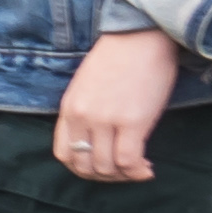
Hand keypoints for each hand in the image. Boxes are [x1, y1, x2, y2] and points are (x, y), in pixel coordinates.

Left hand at [54, 23, 181, 181]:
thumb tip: (95, 143)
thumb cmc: (118, 58)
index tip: (102, 167)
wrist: (141, 35)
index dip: (82, 169)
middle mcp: (83, 117)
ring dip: (123, 176)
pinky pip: (128, 160)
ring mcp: (106, 120)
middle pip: (84, 166)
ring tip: (138, 170)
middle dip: (105, 177)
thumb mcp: (86, 86)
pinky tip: (147, 169)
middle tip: (124, 172)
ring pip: (107, 167)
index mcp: (69, 108)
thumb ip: (85, 113)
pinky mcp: (132, 121)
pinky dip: (137, 171)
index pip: (64, 154)